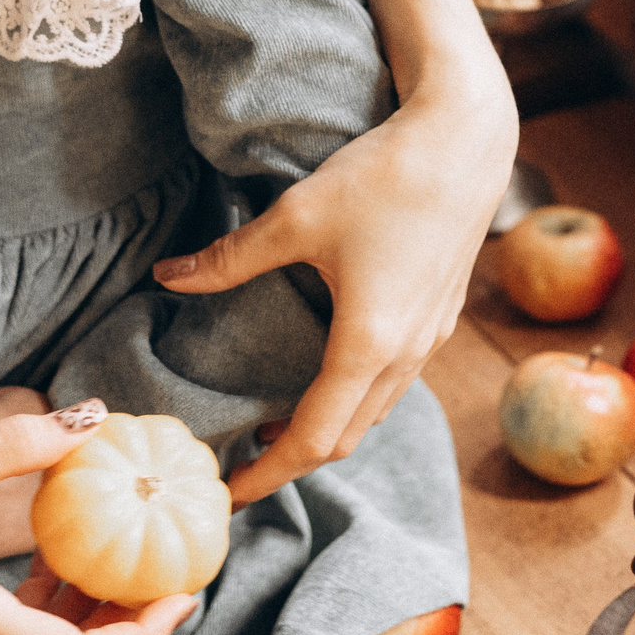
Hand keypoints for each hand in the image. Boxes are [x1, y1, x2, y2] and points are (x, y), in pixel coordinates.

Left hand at [153, 0, 515, 503]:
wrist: (467, 138)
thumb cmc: (385, 176)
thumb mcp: (296, 217)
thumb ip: (230, 258)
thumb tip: (166, 277)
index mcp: (367, 344)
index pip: (312, 440)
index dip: (267, 474)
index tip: (228, 495)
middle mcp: (406, 355)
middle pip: (345, 439)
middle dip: (291, 459)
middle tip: (239, 460)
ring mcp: (429, 338)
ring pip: (373, 412)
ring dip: (325, 428)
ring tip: (271, 421)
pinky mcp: (439, 316)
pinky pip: (393, 383)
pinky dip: (354, 398)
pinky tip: (325, 370)